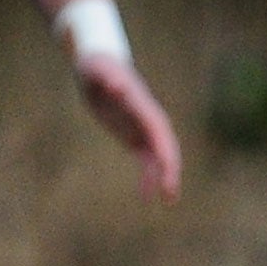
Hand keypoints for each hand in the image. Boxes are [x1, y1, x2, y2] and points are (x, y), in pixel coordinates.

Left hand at [76, 54, 181, 200]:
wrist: (98, 66)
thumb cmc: (96, 67)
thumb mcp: (96, 71)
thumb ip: (107, 77)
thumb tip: (118, 85)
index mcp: (140, 103)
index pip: (157, 128)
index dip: (165, 147)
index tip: (168, 167)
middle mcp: (147, 116)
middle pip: (165, 144)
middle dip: (170, 168)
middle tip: (170, 193)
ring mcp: (143, 127)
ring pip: (160, 155)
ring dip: (164, 176)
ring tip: (166, 200)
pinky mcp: (135, 135)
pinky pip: (146, 159)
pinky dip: (148, 176)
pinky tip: (146, 195)